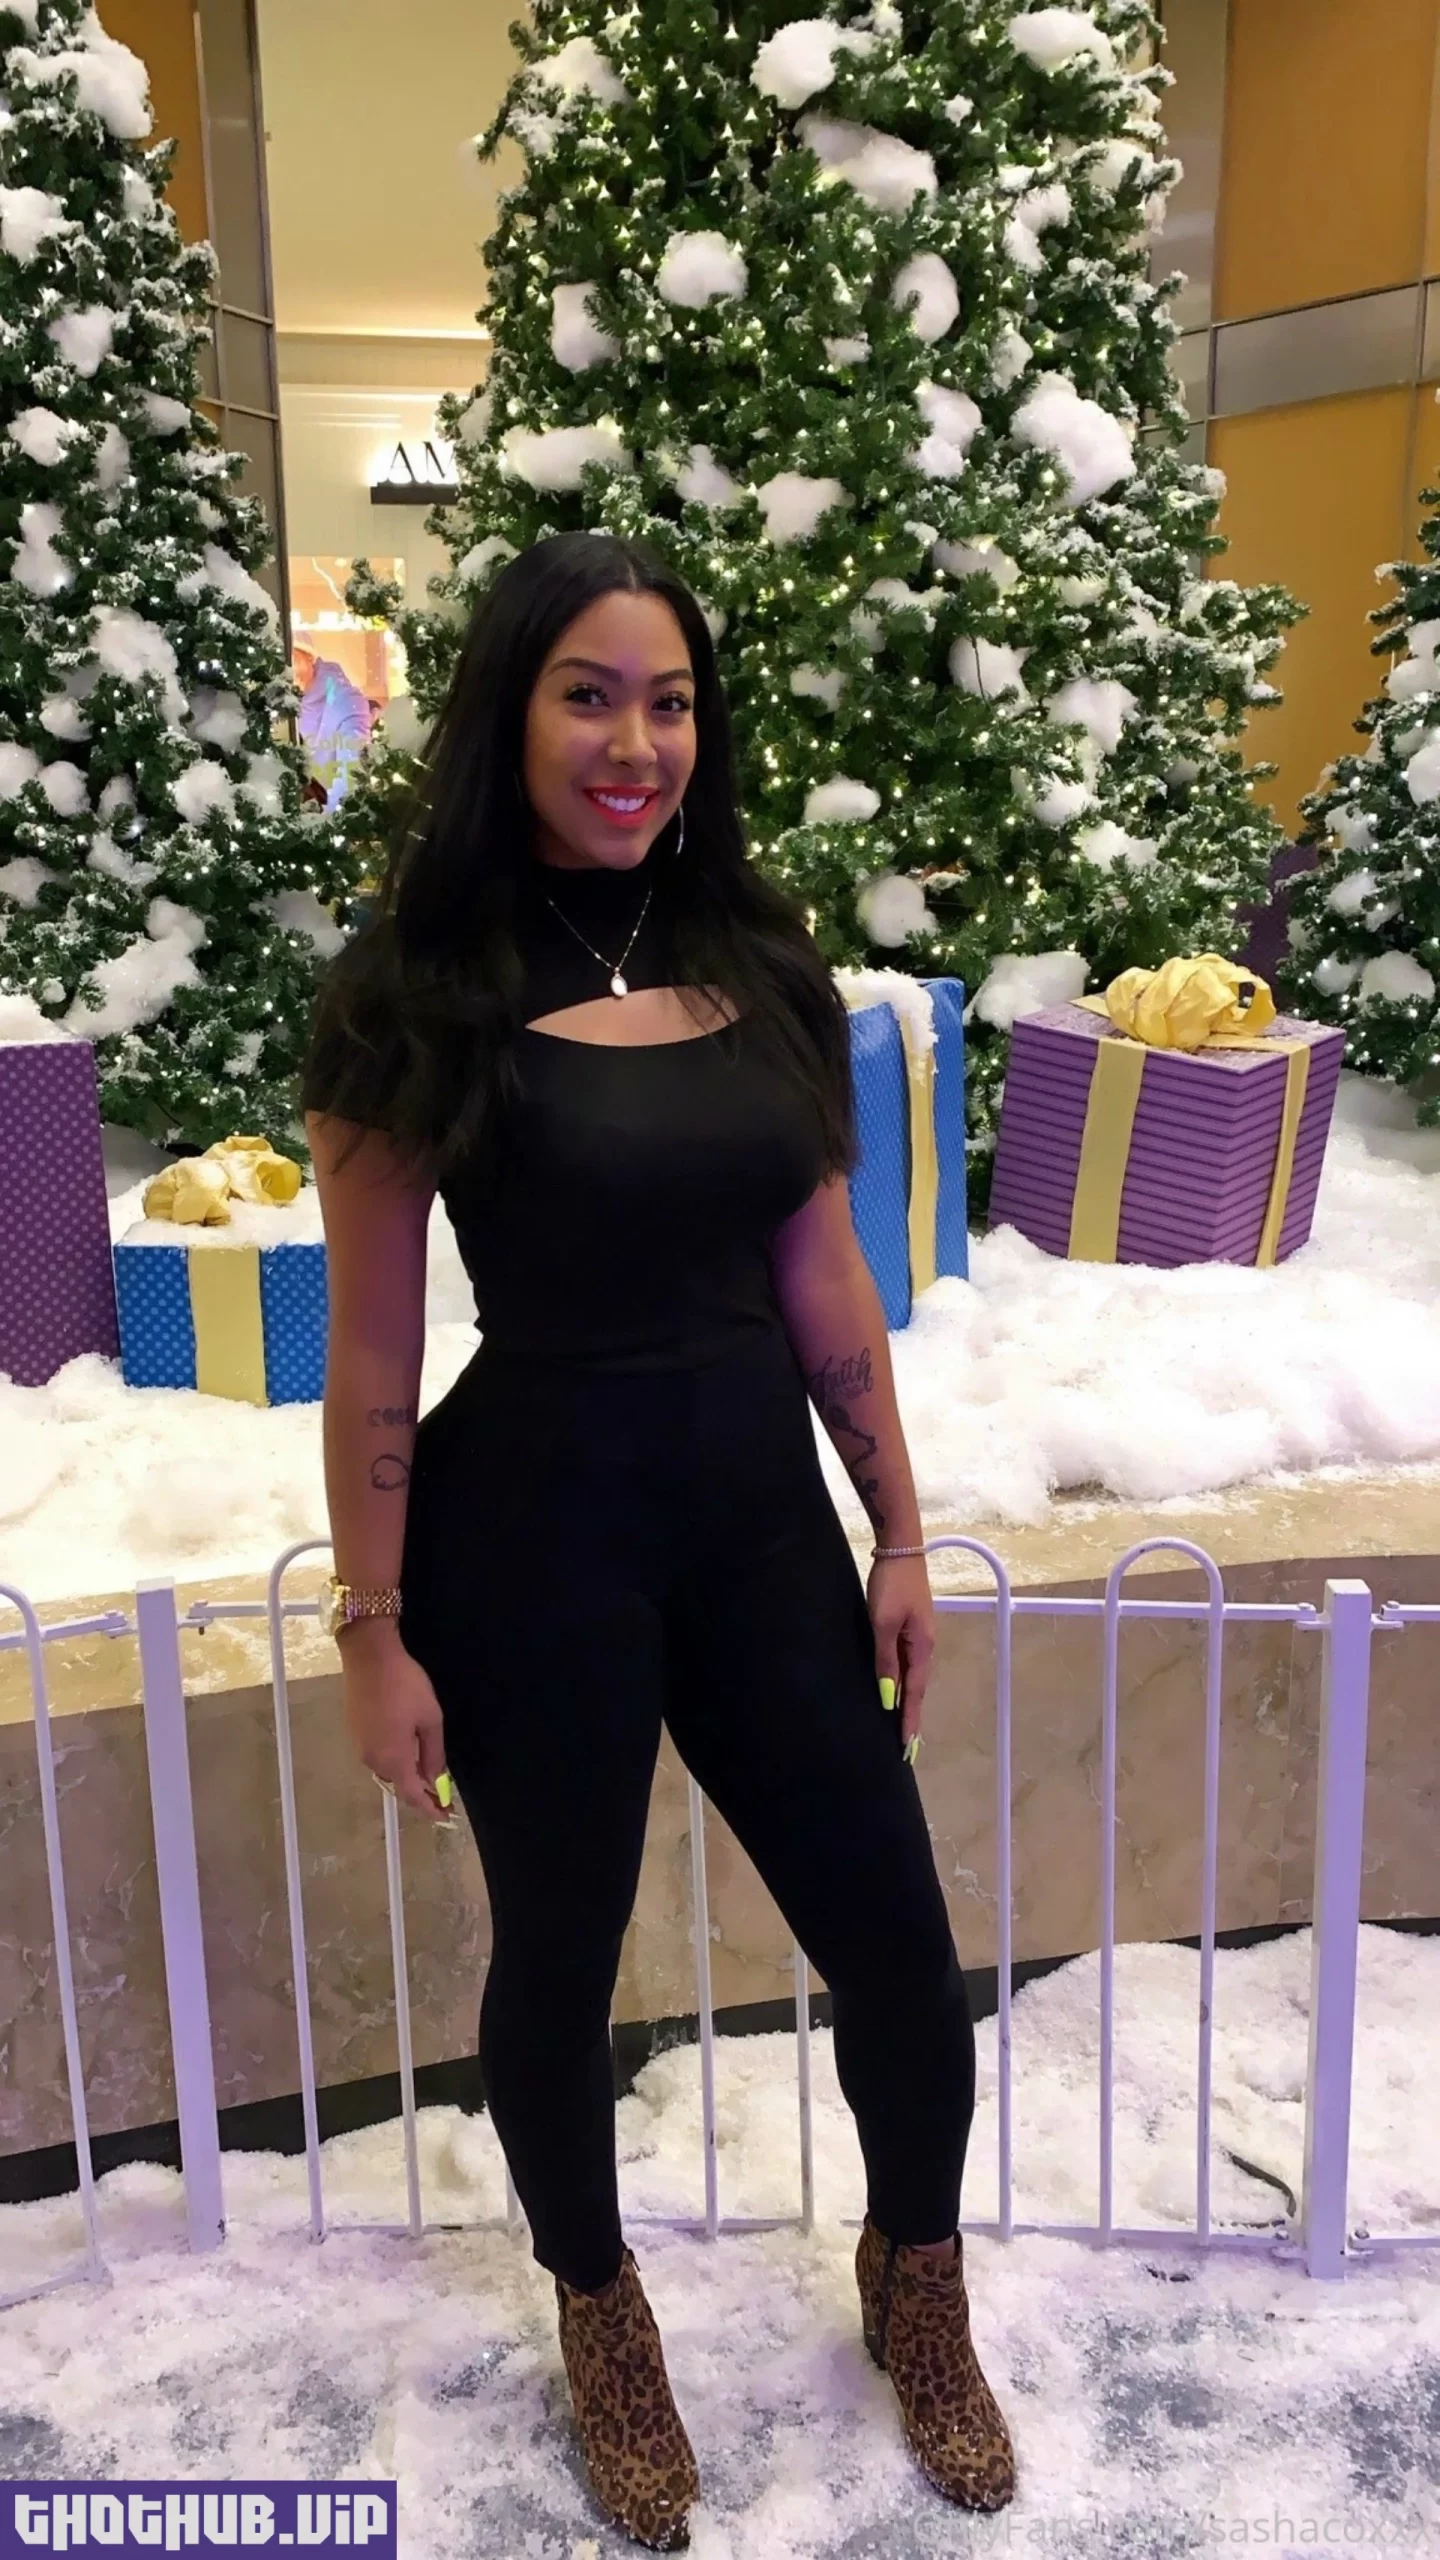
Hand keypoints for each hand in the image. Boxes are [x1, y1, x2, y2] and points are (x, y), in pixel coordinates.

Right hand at [337, 1622, 451, 1823]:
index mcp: (393, 1759)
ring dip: (406, 1774)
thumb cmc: (405, 1686)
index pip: (413, 1796)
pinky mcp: (354, 1732)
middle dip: (419, 1792)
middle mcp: (372, 1759)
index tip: (446, 1817)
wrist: (369, 1656)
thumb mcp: (430, 1719)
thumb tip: (435, 1780)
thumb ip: (433, 1754)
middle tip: (440, 1793)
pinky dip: (394, 1759)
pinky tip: (406, 1749)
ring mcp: (360, 1746)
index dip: (430, 1809)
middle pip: (398, 1785)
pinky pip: (378, 1755)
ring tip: (426, 1772)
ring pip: (387, 1769)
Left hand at [867, 1553, 934, 1755]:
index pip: (914, 1693)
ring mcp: (919, 1634)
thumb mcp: (883, 1624)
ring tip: (899, 1722)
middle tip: (905, 1744)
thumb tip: (888, 1697)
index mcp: (922, 1648)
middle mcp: (925, 1645)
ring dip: (906, 1698)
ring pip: (911, 1674)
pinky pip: (905, 1660)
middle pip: (917, 1687)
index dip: (909, 1720)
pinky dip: (901, 1678)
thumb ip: (885, 1661)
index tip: (907, 1747)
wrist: (900, 1546)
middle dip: (910, 1715)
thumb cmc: (891, 1585)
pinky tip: (894, 1685)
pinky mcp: (909, 1624)